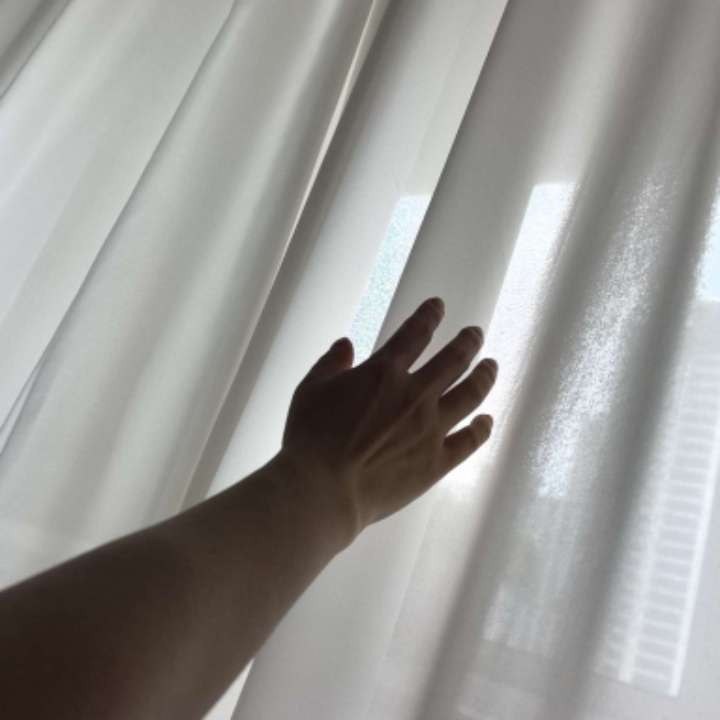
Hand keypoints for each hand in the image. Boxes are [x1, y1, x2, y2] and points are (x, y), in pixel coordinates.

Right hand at [279, 297, 497, 542]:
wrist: (325, 490)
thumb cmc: (310, 437)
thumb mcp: (311, 389)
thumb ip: (331, 363)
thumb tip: (346, 344)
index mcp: (385, 372)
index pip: (415, 333)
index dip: (429, 315)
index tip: (439, 306)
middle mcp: (416, 394)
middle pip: (454, 359)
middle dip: (468, 341)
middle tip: (476, 333)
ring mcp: (432, 428)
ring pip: (470, 394)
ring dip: (484, 376)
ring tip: (492, 365)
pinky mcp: (437, 462)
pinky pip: (469, 441)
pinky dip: (482, 428)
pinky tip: (487, 420)